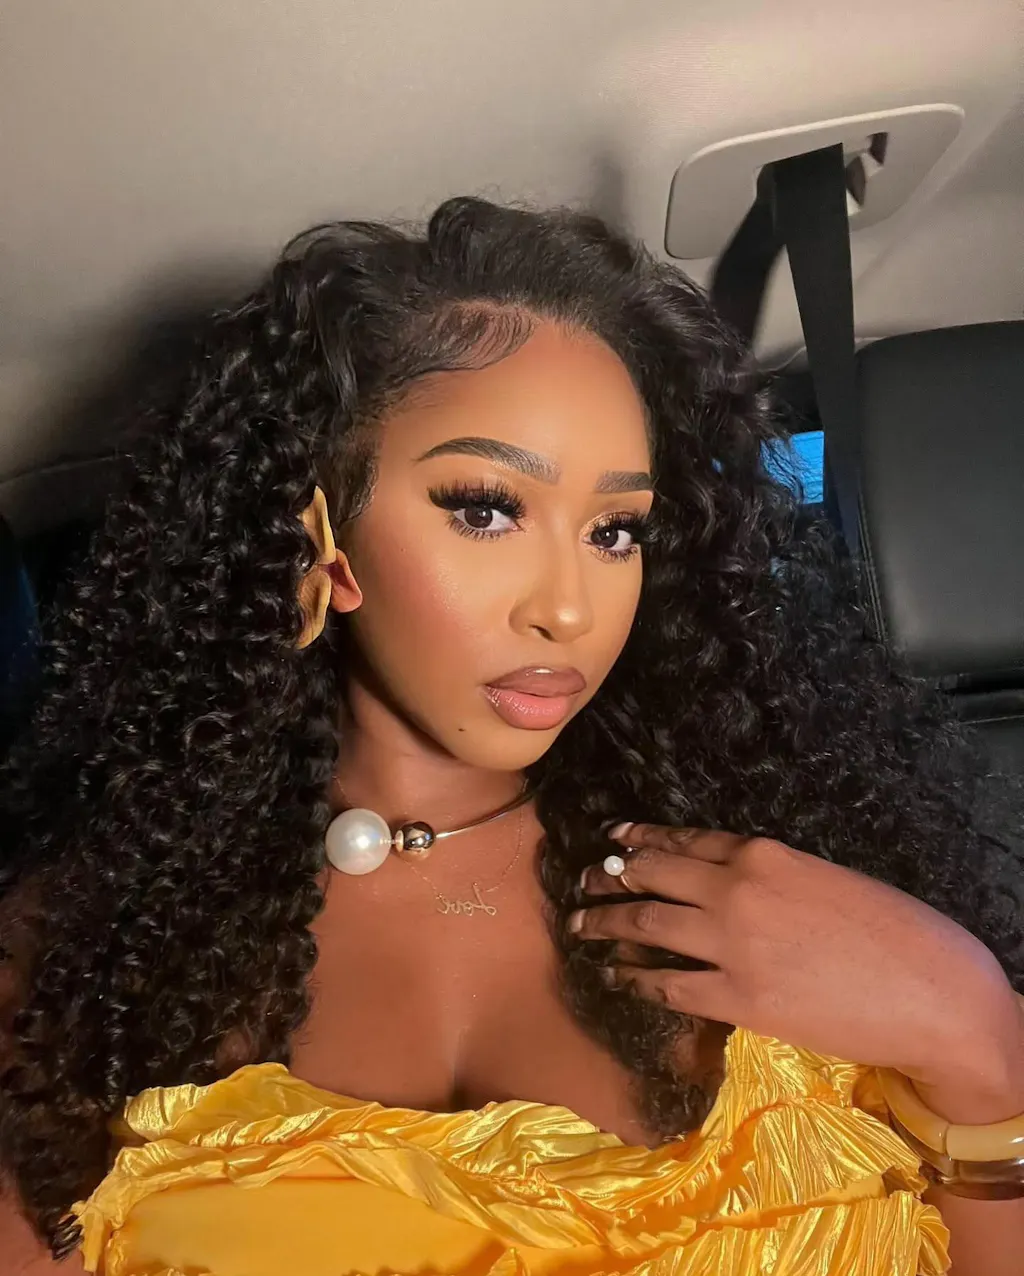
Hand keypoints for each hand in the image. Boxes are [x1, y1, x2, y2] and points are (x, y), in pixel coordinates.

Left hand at [570, 823, 1023, 1110]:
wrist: (933, 993)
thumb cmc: (897, 932)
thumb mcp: (828, 878)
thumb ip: (775, 877)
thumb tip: (733, 886)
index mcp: (764, 851)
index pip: (685, 838)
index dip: (642, 837)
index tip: (614, 836)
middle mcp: (735, 888)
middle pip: (651, 874)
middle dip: (609, 876)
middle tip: (583, 880)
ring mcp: (730, 944)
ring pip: (645, 925)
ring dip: (605, 923)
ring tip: (580, 924)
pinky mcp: (735, 998)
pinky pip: (666, 986)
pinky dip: (634, 980)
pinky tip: (616, 977)